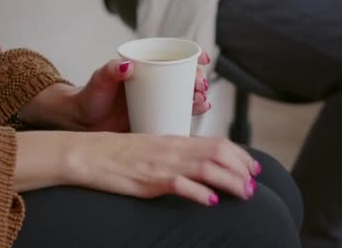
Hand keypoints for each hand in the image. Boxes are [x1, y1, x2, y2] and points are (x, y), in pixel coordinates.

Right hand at [66, 133, 261, 204]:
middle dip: (241, 168)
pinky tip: (210, 201)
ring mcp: (161, 163)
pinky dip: (198, 192)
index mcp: (173, 140)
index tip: (253, 168)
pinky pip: (178, 184)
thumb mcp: (150, 149)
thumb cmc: (116, 153)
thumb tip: (197, 166)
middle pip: (218, 153)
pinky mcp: (149, 179)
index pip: (216, 142)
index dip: (240, 155)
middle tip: (254, 184)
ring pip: (206, 168)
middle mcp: (172, 149)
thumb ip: (173, 154)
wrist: (87, 154)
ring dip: (230, 181)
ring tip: (244, 194)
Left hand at [72, 51, 211, 131]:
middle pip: (184, 74)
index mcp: (144, 65)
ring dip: (199, 95)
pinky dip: (193, 110)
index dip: (192, 52)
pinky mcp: (158, 116)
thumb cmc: (90, 96)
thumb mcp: (99, 80)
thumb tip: (127, 65)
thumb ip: (110, 70)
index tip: (203, 58)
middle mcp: (155, 81)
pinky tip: (200, 110)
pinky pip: (180, 112)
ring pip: (186, 93)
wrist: (84, 122)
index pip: (173, 53)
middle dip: (198, 78)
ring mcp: (158, 99)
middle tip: (198, 86)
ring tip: (200, 101)